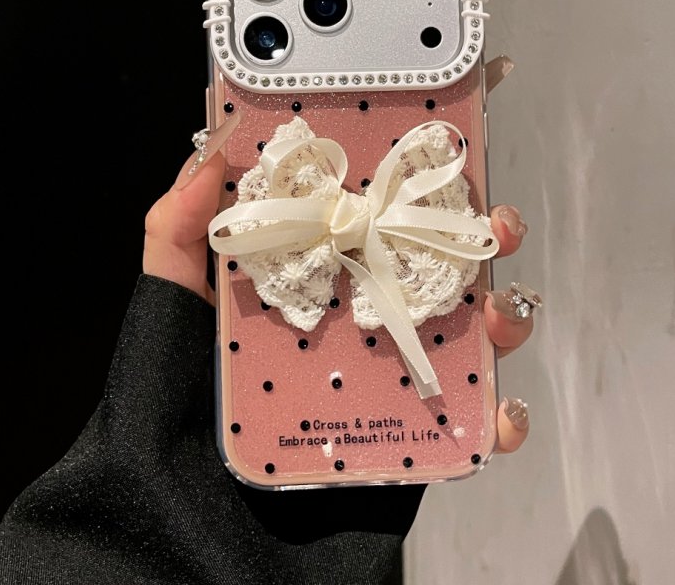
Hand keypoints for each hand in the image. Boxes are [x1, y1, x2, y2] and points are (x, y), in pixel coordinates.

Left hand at [144, 146, 535, 456]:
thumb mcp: (171, 308)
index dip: (410, 187)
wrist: (201, 521)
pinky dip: (497, 416)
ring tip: (499, 315)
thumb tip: (214, 153)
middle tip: (494, 226)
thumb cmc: (175, 403)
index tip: (441, 157)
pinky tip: (497, 411)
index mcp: (312, 279)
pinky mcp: (405, 435)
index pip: (370, 220)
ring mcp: (386, 376)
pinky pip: (468, 425)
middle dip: (476, 240)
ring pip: (464, 337)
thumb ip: (177, 235)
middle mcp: (357, 321)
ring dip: (502, 318)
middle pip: (433, 270)